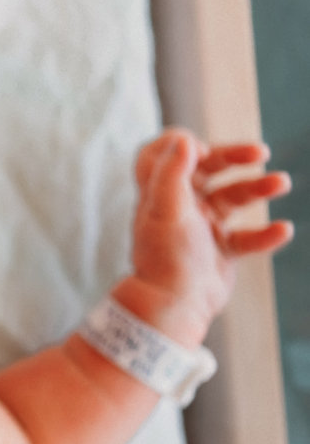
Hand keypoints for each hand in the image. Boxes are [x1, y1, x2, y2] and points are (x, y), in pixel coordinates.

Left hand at [129, 129, 292, 340]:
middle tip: (260, 153)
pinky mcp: (220, 250)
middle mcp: (181, 205)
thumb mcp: (166, 209)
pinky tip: (283, 230)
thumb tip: (184, 138)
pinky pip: (248, 236)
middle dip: (234, 156)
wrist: (173, 305)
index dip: (184, 145)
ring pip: (233, 198)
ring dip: (258, 188)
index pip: (165, 153)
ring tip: (282, 182)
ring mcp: (202, 227)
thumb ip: (172, 172)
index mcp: (161, 191)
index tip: (201, 152)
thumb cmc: (165, 256)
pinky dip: (266, 234)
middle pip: (208, 168)